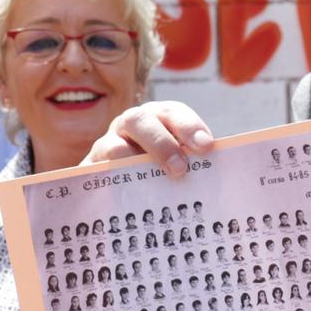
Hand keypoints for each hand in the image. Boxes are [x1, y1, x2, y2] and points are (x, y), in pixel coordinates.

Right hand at [83, 101, 215, 173]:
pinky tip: (125, 197)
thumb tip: (219, 179)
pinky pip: (97, 173)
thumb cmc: (160, 170)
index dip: (189, 126)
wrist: (117, 184)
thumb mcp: (177, 160)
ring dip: (132, 163)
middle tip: (180, 169)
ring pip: (114, 147)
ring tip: (150, 183)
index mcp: (158, 118)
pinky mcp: (91, 168)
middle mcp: (131, 125)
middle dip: (161, 143)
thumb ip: (193, 163)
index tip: (206, 147)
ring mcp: (107, 144)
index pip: (173, 113)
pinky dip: (110, 183)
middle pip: (140, 120)